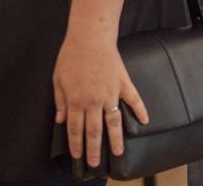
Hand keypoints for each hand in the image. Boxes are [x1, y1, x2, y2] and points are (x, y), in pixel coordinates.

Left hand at [53, 33, 147, 168]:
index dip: (76, 144)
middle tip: (95, 164)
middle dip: (94, 149)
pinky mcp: (123, 82)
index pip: (76, 129)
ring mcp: (110, 92)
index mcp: (76, 101)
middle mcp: (94, 101)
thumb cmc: (71, 56)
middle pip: (94, 131)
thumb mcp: (58, 79)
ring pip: (114, 122)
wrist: (90, 37)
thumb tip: (60, 120)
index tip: (78, 156)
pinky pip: (134, 99)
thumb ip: (60, 101)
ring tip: (118, 153)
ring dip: (116, 139)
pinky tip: (144, 121)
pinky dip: (140, 110)